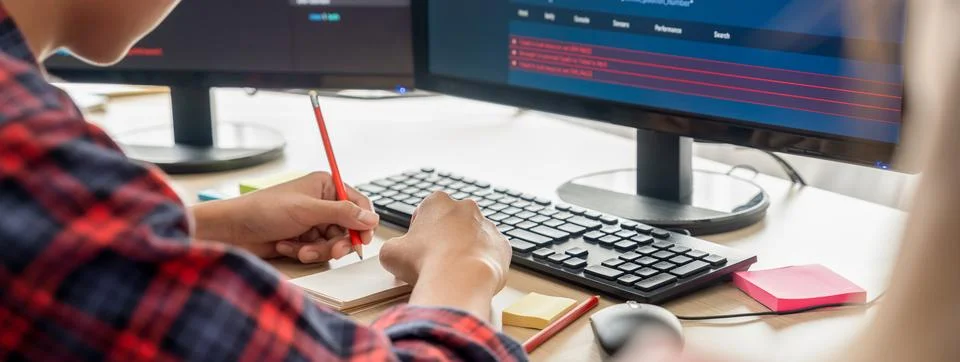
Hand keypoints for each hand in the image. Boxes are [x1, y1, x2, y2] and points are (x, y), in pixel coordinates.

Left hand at [192, 172, 378, 262]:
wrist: (233, 230)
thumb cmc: (266, 211)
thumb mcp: (308, 211)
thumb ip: (343, 214)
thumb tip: (373, 219)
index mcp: (326, 185)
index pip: (358, 203)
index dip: (363, 222)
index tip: (364, 239)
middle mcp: (322, 202)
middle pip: (348, 227)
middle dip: (338, 241)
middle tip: (334, 251)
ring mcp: (312, 221)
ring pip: (333, 242)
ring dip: (318, 249)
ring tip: (302, 250)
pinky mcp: (302, 238)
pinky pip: (317, 250)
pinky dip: (304, 252)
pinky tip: (286, 246)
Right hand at [379, 192, 510, 318]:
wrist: (459, 281)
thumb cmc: (424, 263)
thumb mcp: (390, 253)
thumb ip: (393, 246)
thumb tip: (396, 252)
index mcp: (437, 202)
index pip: (425, 212)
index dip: (419, 231)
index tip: (417, 248)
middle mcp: (466, 207)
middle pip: (452, 222)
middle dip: (444, 237)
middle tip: (435, 259)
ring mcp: (487, 225)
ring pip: (473, 236)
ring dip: (465, 249)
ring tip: (454, 271)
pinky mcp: (503, 245)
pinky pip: (490, 252)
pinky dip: (482, 262)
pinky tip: (471, 275)